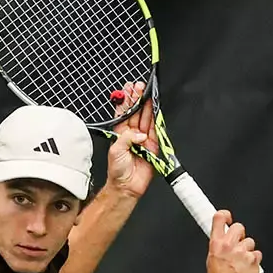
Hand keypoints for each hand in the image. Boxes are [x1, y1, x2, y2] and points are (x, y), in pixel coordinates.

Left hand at [104, 81, 158, 199]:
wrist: (127, 186)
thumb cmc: (117, 170)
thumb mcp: (116, 150)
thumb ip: (127, 138)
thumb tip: (140, 134)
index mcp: (121, 133)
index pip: (124, 113)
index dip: (127, 100)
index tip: (128, 89)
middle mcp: (132, 134)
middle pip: (136, 112)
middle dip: (138, 99)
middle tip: (139, 86)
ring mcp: (143, 139)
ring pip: (146, 118)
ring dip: (147, 105)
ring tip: (147, 92)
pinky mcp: (153, 145)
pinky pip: (155, 130)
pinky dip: (156, 119)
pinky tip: (155, 107)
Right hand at [205, 209, 262, 272]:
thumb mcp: (211, 258)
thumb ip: (219, 246)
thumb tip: (223, 238)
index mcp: (216, 243)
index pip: (220, 218)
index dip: (226, 216)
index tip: (228, 219)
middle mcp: (229, 245)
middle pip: (239, 227)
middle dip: (239, 235)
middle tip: (237, 246)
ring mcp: (242, 252)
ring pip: (250, 242)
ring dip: (247, 250)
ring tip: (241, 262)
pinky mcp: (253, 260)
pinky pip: (257, 254)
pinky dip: (254, 261)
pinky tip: (247, 268)